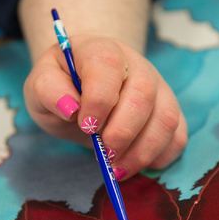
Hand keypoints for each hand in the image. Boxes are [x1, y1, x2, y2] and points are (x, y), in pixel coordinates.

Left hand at [24, 35, 187, 180]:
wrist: (84, 87)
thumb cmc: (63, 87)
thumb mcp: (40, 86)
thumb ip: (48, 90)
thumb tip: (70, 108)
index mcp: (101, 50)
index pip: (108, 65)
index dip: (98, 100)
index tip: (85, 125)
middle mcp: (136, 65)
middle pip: (144, 93)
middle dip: (123, 132)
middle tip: (104, 155)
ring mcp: (158, 88)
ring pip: (165, 118)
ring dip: (142, 151)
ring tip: (116, 169)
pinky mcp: (169, 112)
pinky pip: (178, 136)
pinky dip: (160, 157)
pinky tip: (135, 164)